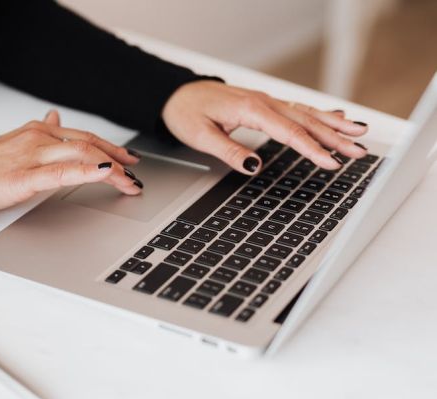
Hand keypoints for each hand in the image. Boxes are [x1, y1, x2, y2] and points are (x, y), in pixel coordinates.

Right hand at [0, 110, 141, 214]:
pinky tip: (106, 174)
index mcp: (38, 130)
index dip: (110, 147)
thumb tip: (55, 116)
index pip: (83, 137)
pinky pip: (62, 173)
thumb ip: (40, 131)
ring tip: (130, 182)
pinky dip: (88, 172)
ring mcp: (33, 155)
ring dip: (112, 170)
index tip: (128, 158)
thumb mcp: (16, 142)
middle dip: (118, 159)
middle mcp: (39, 137)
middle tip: (137, 173)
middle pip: (89, 145)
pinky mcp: (26, 176)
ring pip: (82, 156)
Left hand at [162, 80, 368, 173]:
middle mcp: (263, 102)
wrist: (176, 94)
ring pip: (306, 113)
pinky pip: (297, 109)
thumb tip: (253, 167)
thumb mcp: (200, 136)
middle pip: (305, 121)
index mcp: (250, 109)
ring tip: (360, 134)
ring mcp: (266, 101)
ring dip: (334, 125)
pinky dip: (320, 113)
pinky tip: (337, 117)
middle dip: (335, 137)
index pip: (288, 132)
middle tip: (360, 150)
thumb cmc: (186, 113)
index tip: (331, 162)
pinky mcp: (264, 105)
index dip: (312, 149)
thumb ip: (228, 151)